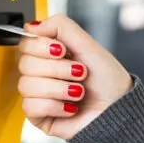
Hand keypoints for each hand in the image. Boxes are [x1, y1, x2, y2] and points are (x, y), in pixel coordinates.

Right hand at [17, 14, 132, 139]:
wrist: (118, 109)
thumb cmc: (108, 80)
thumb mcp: (86, 44)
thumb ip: (59, 26)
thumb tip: (31, 27)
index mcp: (49, 54)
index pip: (25, 43)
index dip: (40, 46)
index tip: (61, 50)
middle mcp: (42, 73)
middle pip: (24, 63)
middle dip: (57, 69)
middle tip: (79, 73)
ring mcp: (38, 95)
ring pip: (26, 85)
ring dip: (58, 88)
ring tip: (78, 92)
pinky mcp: (38, 116)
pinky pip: (30, 107)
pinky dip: (55, 106)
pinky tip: (70, 107)